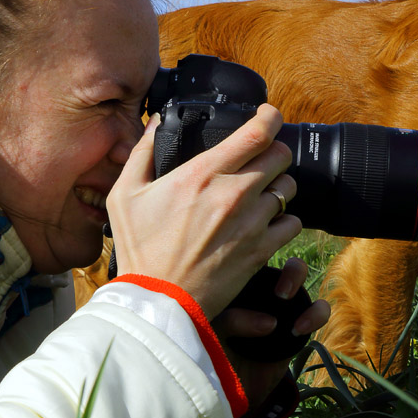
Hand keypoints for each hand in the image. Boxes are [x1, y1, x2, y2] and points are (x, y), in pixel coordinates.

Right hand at [107, 104, 299, 318]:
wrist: (158, 301)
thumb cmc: (139, 249)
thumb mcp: (124, 194)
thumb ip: (142, 153)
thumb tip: (155, 123)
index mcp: (202, 174)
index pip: (256, 133)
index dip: (270, 117)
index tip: (267, 116)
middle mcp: (233, 193)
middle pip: (280, 154)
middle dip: (273, 151)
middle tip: (260, 158)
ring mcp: (252, 223)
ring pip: (288, 187)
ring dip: (278, 185)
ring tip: (260, 192)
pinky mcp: (262, 250)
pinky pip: (292, 222)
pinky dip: (283, 220)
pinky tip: (265, 223)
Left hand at [214, 257, 330, 403]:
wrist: (224, 391)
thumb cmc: (210, 357)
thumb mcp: (209, 336)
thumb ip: (232, 322)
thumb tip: (269, 324)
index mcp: (230, 281)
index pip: (241, 253)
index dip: (248, 248)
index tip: (244, 264)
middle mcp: (255, 287)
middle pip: (273, 252)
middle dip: (269, 255)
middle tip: (273, 287)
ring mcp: (279, 304)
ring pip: (297, 271)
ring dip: (295, 275)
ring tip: (283, 297)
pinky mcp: (299, 325)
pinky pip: (318, 309)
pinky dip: (316, 313)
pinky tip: (300, 328)